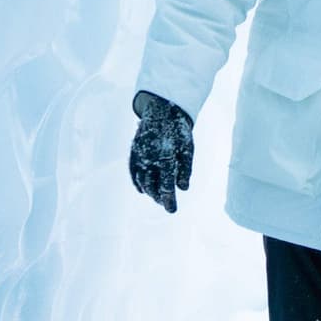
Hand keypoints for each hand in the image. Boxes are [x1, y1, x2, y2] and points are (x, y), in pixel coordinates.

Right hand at [129, 90, 193, 211]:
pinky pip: (133, 172)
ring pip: (142, 181)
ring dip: (150, 192)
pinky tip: (143, 190)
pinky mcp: (133, 152)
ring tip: (158, 198)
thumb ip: (185, 169)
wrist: (161, 109)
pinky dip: (137, 183)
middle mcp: (149, 157)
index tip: (172, 210)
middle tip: (166, 204)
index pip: (166, 184)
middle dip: (159, 198)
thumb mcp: (187, 148)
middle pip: (152, 185)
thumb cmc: (178, 130)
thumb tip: (183, 188)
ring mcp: (139, 155)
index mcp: (165, 156)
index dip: (169, 199)